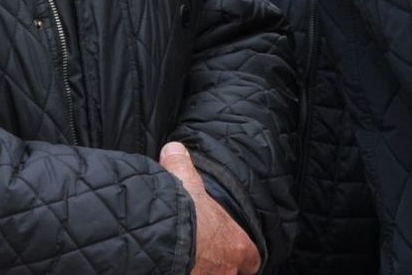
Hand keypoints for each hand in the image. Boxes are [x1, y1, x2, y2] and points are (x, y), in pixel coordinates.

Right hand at [161, 141, 260, 274]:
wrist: (160, 239)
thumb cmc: (182, 213)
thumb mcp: (184, 183)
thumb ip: (182, 166)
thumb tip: (174, 149)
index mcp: (237, 244)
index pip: (252, 258)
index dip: (242, 255)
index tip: (231, 250)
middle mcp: (228, 269)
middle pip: (232, 274)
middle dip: (220, 268)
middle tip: (206, 261)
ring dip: (204, 273)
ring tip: (191, 266)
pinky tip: (175, 270)